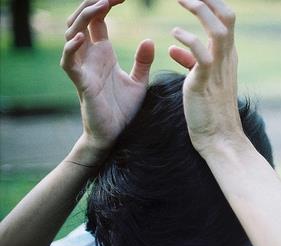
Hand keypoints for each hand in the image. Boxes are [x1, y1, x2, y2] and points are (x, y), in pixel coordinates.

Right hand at [61, 0, 153, 155]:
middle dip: (92, 3)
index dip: (105, 3)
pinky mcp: (81, 83)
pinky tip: (82, 38)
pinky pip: (69, 62)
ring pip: (72, 34)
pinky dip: (72, 49)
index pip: (98, 19)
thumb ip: (143, 62)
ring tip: (100, 5)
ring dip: (83, 18)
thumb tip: (149, 40)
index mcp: (103, 53)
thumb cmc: (123, 109)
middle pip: (82, 20)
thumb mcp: (139, 82)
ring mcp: (83, 68)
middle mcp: (90, 56)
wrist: (115, 135)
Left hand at [169, 0, 245, 155]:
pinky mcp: (206, 81)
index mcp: (226, 56)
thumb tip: (174, 48)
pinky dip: (189, 40)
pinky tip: (173, 34)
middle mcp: (226, 58)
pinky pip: (202, 54)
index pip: (225, 19)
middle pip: (227, 16)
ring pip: (219, 29)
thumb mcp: (199, 79)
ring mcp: (219, 69)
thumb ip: (190, 60)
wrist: (219, 137)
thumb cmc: (208, 109)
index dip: (211, 2)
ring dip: (200, 10)